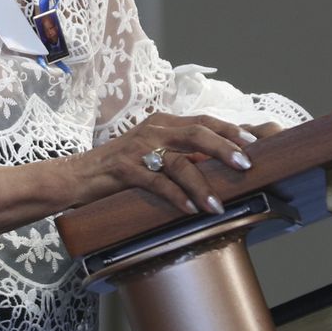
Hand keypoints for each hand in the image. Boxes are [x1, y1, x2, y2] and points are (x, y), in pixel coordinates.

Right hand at [67, 113, 258, 214]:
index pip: (203, 120)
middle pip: (196, 134)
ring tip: (217, 205)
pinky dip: (175, 197)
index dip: (230, 130)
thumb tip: (217, 163)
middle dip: (225, 148)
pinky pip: (155, 183)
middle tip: (246, 165)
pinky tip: (189, 210)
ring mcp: (137, 149)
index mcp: (162, 122)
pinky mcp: (124, 170)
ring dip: (201, 185)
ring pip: (178, 162)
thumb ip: (180, 153)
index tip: (254, 142)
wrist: (77, 175)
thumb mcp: (152, 152)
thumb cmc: (120, 167)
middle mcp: (152, 130)